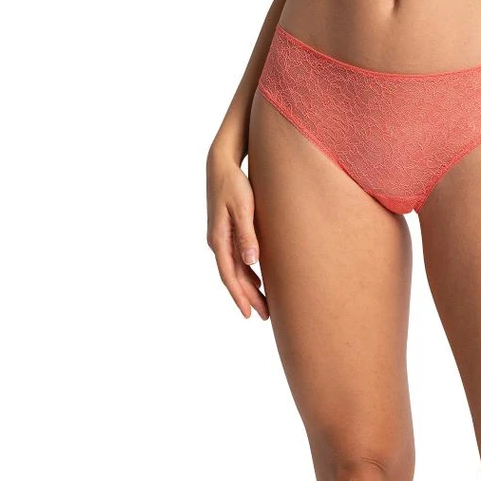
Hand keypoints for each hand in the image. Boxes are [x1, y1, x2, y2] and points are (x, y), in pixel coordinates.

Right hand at [206, 146, 268, 320]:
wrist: (220, 164)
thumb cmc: (234, 184)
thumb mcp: (243, 208)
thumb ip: (247, 234)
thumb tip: (251, 262)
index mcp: (219, 238)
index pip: (229, 275)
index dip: (239, 296)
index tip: (248, 313)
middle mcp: (217, 241)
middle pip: (232, 276)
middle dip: (247, 297)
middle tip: (263, 315)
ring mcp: (220, 237)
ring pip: (234, 269)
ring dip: (248, 286)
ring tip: (263, 303)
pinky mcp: (226, 230)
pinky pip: (235, 258)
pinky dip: (246, 272)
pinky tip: (257, 279)